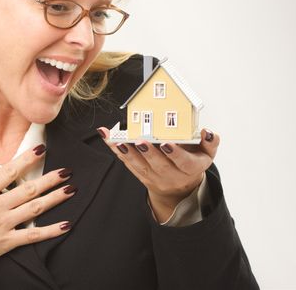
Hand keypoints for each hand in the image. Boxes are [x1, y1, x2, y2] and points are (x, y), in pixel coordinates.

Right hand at [0, 145, 74, 265]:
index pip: (8, 171)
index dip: (26, 159)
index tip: (41, 149)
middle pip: (28, 189)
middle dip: (49, 179)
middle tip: (66, 171)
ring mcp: (3, 224)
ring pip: (34, 209)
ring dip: (54, 199)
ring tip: (71, 189)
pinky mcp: (7, 241)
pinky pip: (32, 235)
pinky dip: (50, 231)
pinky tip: (65, 225)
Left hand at [99, 128, 219, 222]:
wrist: (181, 187)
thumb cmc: (193, 162)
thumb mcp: (207, 154)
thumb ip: (210, 142)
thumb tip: (208, 132)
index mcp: (191, 169)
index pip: (184, 162)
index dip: (175, 154)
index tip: (166, 143)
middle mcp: (172, 177)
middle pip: (160, 166)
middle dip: (148, 153)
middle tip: (139, 141)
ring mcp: (155, 179)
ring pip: (140, 167)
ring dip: (128, 154)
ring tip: (119, 141)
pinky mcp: (142, 177)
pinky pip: (128, 164)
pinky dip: (117, 152)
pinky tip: (109, 139)